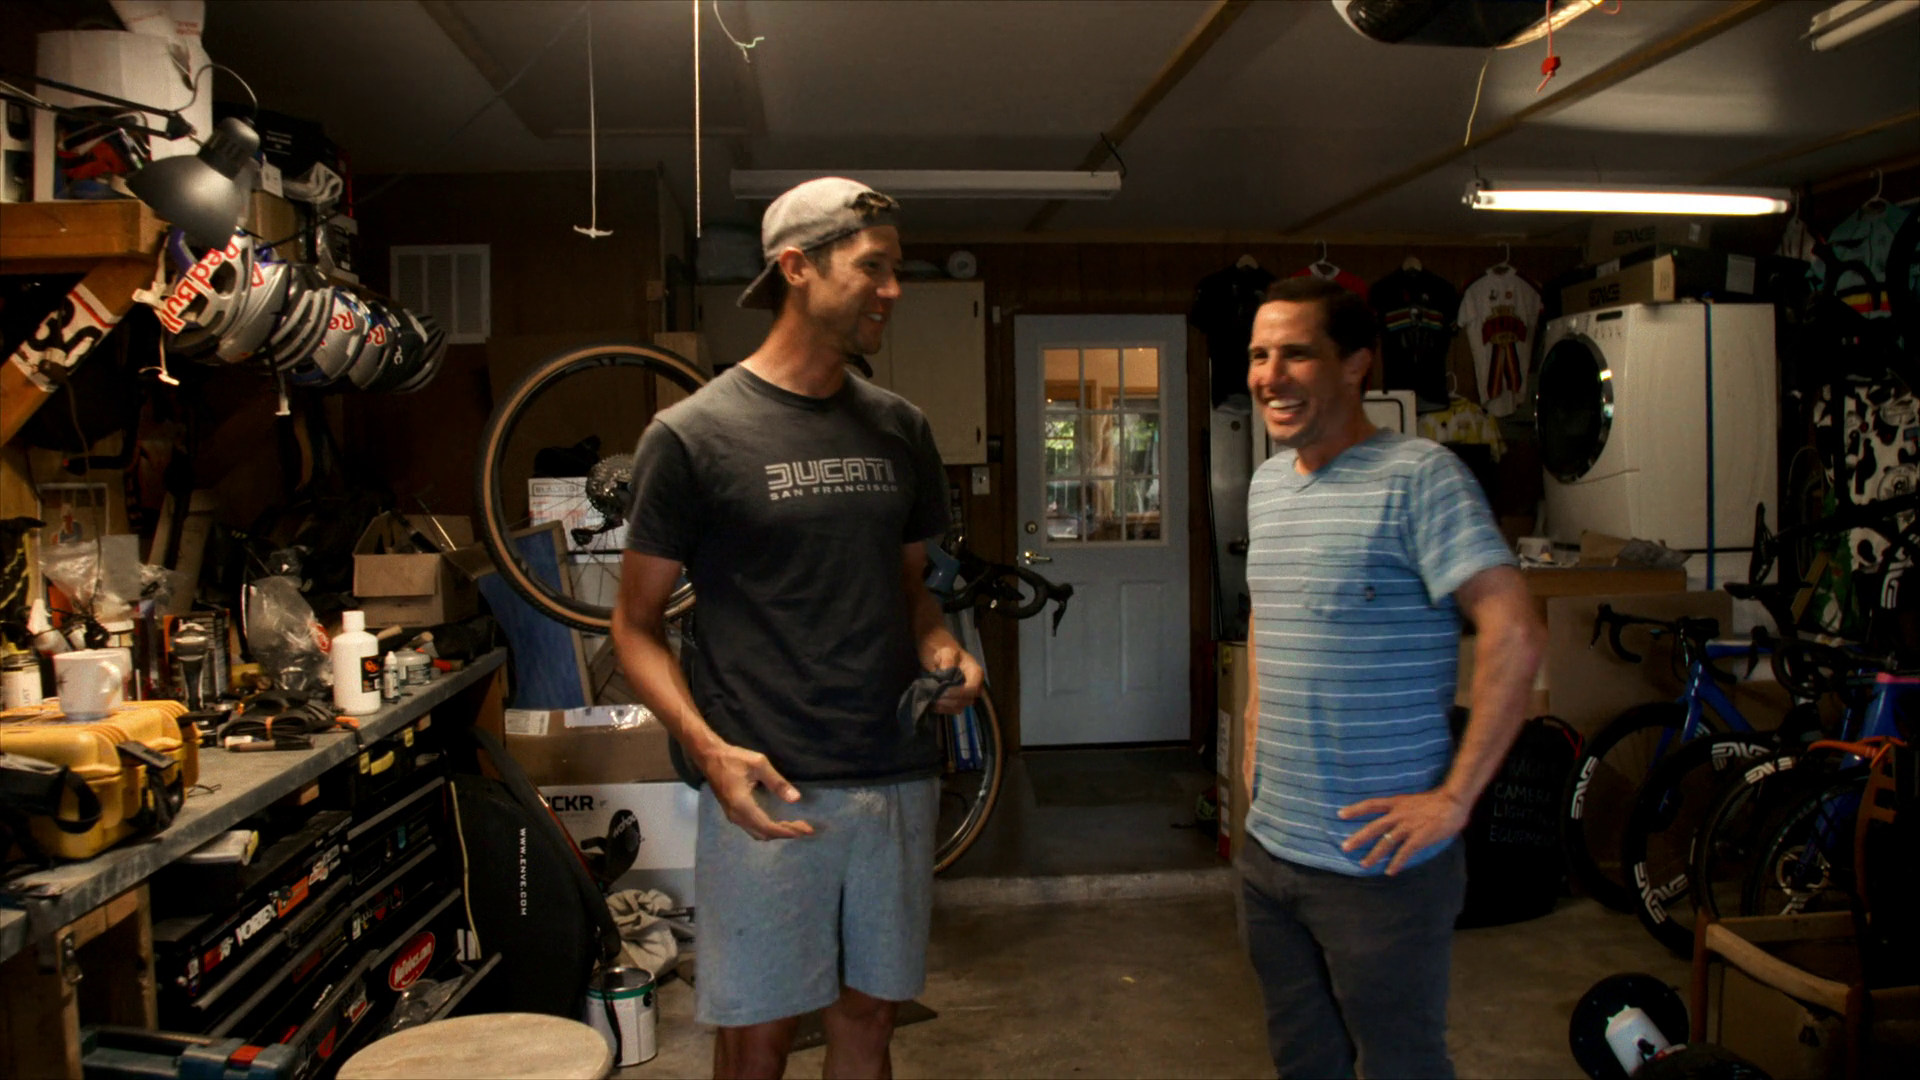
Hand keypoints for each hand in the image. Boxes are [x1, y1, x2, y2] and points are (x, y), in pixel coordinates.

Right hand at [696, 741, 814, 840]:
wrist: (709, 757)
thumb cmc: (733, 758)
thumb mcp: (759, 764)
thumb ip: (777, 782)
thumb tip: (796, 799)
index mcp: (742, 805)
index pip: (769, 827)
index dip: (789, 830)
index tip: (806, 830)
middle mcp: (736, 816)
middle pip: (764, 834)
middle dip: (786, 833)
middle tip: (805, 828)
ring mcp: (732, 816)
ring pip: (757, 833)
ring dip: (776, 833)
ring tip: (794, 827)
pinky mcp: (732, 813)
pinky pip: (752, 828)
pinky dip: (767, 829)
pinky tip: (778, 822)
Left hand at [928, 644, 983, 714]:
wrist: (936, 648)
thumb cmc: (942, 648)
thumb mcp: (945, 651)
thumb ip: (947, 662)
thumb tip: (947, 676)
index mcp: (975, 672)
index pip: (973, 688)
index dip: (959, 693)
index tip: (944, 691)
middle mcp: (973, 684)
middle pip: (968, 699)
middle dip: (951, 701)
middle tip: (935, 697)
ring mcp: (965, 692)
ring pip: (960, 706)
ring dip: (946, 707)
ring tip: (932, 700)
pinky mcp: (956, 698)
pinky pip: (953, 709)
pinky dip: (943, 709)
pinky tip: (933, 703)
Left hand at [1337, 789, 1469, 874]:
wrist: (1453, 802)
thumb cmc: (1435, 802)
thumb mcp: (1412, 801)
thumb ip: (1401, 810)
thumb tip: (1392, 820)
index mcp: (1396, 803)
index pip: (1371, 804)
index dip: (1355, 809)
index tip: (1340, 814)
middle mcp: (1399, 814)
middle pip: (1374, 827)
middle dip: (1358, 838)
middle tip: (1344, 847)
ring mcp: (1408, 826)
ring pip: (1386, 842)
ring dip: (1374, 855)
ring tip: (1363, 865)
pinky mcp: (1419, 837)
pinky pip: (1404, 852)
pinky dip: (1396, 863)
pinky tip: (1390, 871)